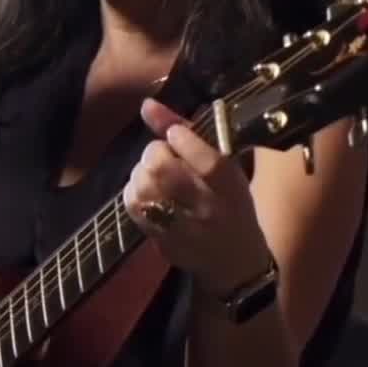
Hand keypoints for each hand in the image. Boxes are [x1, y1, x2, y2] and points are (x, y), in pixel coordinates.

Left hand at [124, 98, 274, 293]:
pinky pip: (134, 208)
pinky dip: (133, 191)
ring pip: (144, 190)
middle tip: (161, 154)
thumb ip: (190, 134)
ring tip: (151, 171)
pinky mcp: (163, 242)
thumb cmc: (232, 206)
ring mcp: (184, 230)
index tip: (176, 134)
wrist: (234, 262)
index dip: (183, 139)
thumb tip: (147, 105)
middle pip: (165, 173)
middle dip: (154, 153)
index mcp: (233, 188)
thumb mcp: (226, 170)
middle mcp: (210, 210)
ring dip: (140, 172)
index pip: (207, 162)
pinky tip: (145, 190)